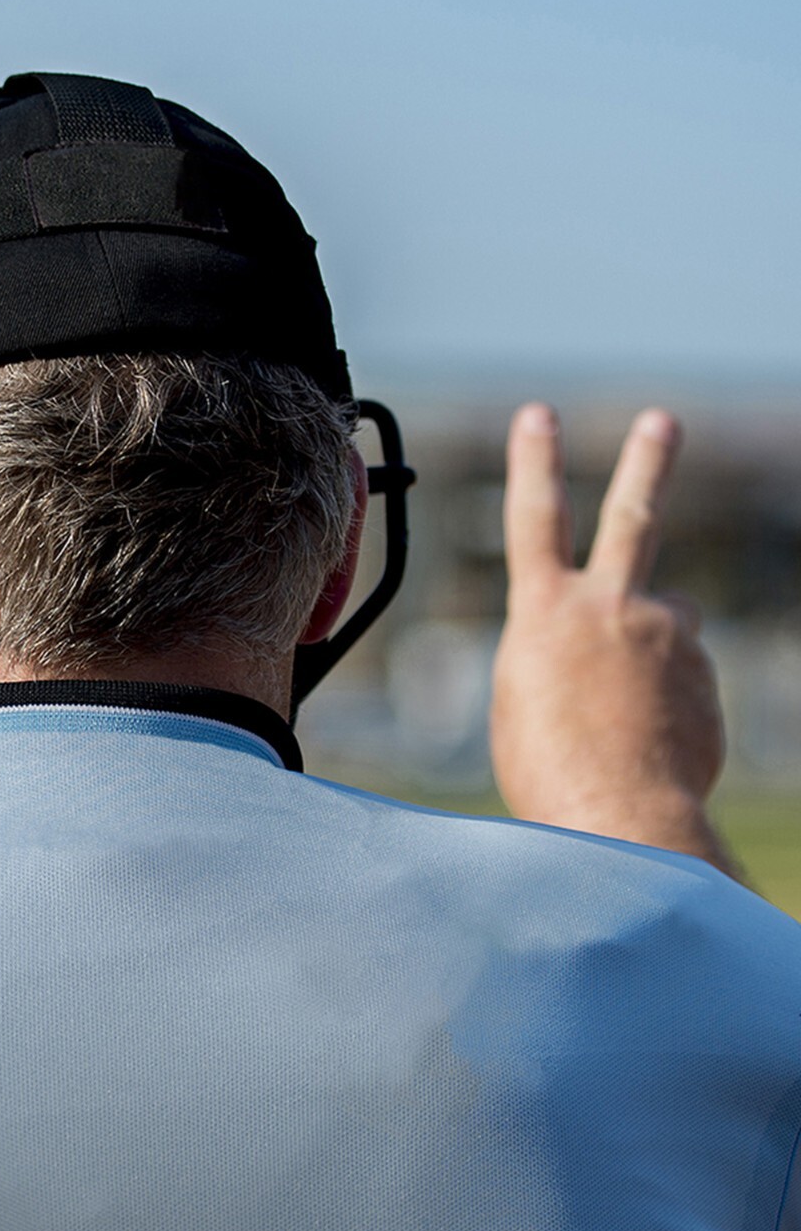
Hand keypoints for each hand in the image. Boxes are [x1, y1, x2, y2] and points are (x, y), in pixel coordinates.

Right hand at [490, 402, 734, 873]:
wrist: (620, 817)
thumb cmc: (548, 771)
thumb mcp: (524, 700)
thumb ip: (565, 652)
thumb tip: (628, 647)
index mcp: (544, 613)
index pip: (534, 516)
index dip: (533, 461)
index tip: (539, 413)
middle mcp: (611, 606)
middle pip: (632, 518)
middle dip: (646, 465)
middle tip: (662, 421)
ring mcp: (668, 636)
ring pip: (664, 624)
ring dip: (647, 657)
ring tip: (621, 718)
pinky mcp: (706, 675)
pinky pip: (684, 678)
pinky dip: (666, 706)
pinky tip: (644, 747)